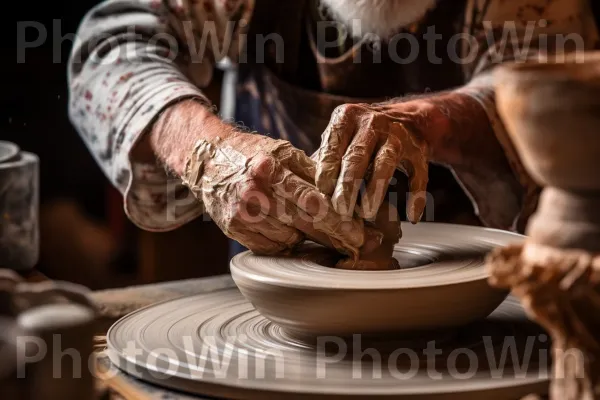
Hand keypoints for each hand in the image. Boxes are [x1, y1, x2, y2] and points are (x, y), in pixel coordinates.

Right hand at [182, 131, 373, 255]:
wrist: (207, 160)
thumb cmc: (252, 154)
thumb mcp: (283, 151)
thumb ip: (313, 171)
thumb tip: (347, 191)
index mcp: (271, 168)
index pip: (313, 202)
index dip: (340, 221)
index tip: (361, 234)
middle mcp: (254, 193)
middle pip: (305, 224)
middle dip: (334, 237)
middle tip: (356, 244)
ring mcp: (242, 214)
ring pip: (289, 239)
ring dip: (305, 236)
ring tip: (311, 226)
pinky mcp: (234, 229)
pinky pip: (270, 247)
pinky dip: (284, 242)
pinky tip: (287, 230)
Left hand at [315, 103, 428, 221]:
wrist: (409, 118)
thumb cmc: (361, 136)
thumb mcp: (340, 137)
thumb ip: (323, 160)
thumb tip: (299, 191)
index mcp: (347, 117)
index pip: (333, 145)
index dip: (327, 170)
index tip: (321, 192)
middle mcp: (372, 121)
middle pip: (357, 156)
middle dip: (348, 185)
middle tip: (340, 210)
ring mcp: (398, 134)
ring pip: (386, 164)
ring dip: (376, 190)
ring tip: (367, 213)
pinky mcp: (419, 149)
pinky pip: (419, 175)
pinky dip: (416, 196)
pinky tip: (411, 216)